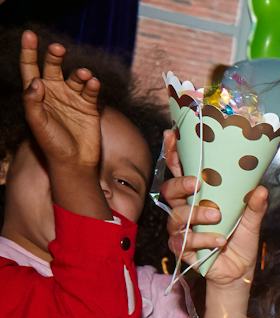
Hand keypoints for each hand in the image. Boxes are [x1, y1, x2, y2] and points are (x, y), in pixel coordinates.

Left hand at [19, 31, 101, 169]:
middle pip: (53, 66)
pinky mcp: (90, 107)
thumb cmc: (51, 144)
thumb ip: (32, 101)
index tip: (30, 34)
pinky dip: (92, 85)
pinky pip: (91, 91)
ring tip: (83, 74)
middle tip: (58, 49)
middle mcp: (55, 93)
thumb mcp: (36, 123)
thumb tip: (37, 80)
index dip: (28, 51)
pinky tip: (92, 83)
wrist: (74, 162)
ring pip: (75, 77)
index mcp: (37, 95)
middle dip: (55, 56)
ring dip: (79, 73)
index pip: (30, 68)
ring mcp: (73, 99)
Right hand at [161, 131, 267, 287]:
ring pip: (176, 216)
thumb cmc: (240, 242)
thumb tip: (261, 188)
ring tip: (217, 217)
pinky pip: (184, 242)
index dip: (173, 154)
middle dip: (181, 184)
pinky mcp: (182, 250)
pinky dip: (203, 240)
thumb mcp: (251, 222)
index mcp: (198, 197)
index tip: (173, 135)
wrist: (239, 272)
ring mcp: (181, 230)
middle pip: (169, 190)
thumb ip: (254, 206)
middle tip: (198, 183)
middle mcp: (185, 210)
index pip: (180, 172)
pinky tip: (219, 241)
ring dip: (196, 215)